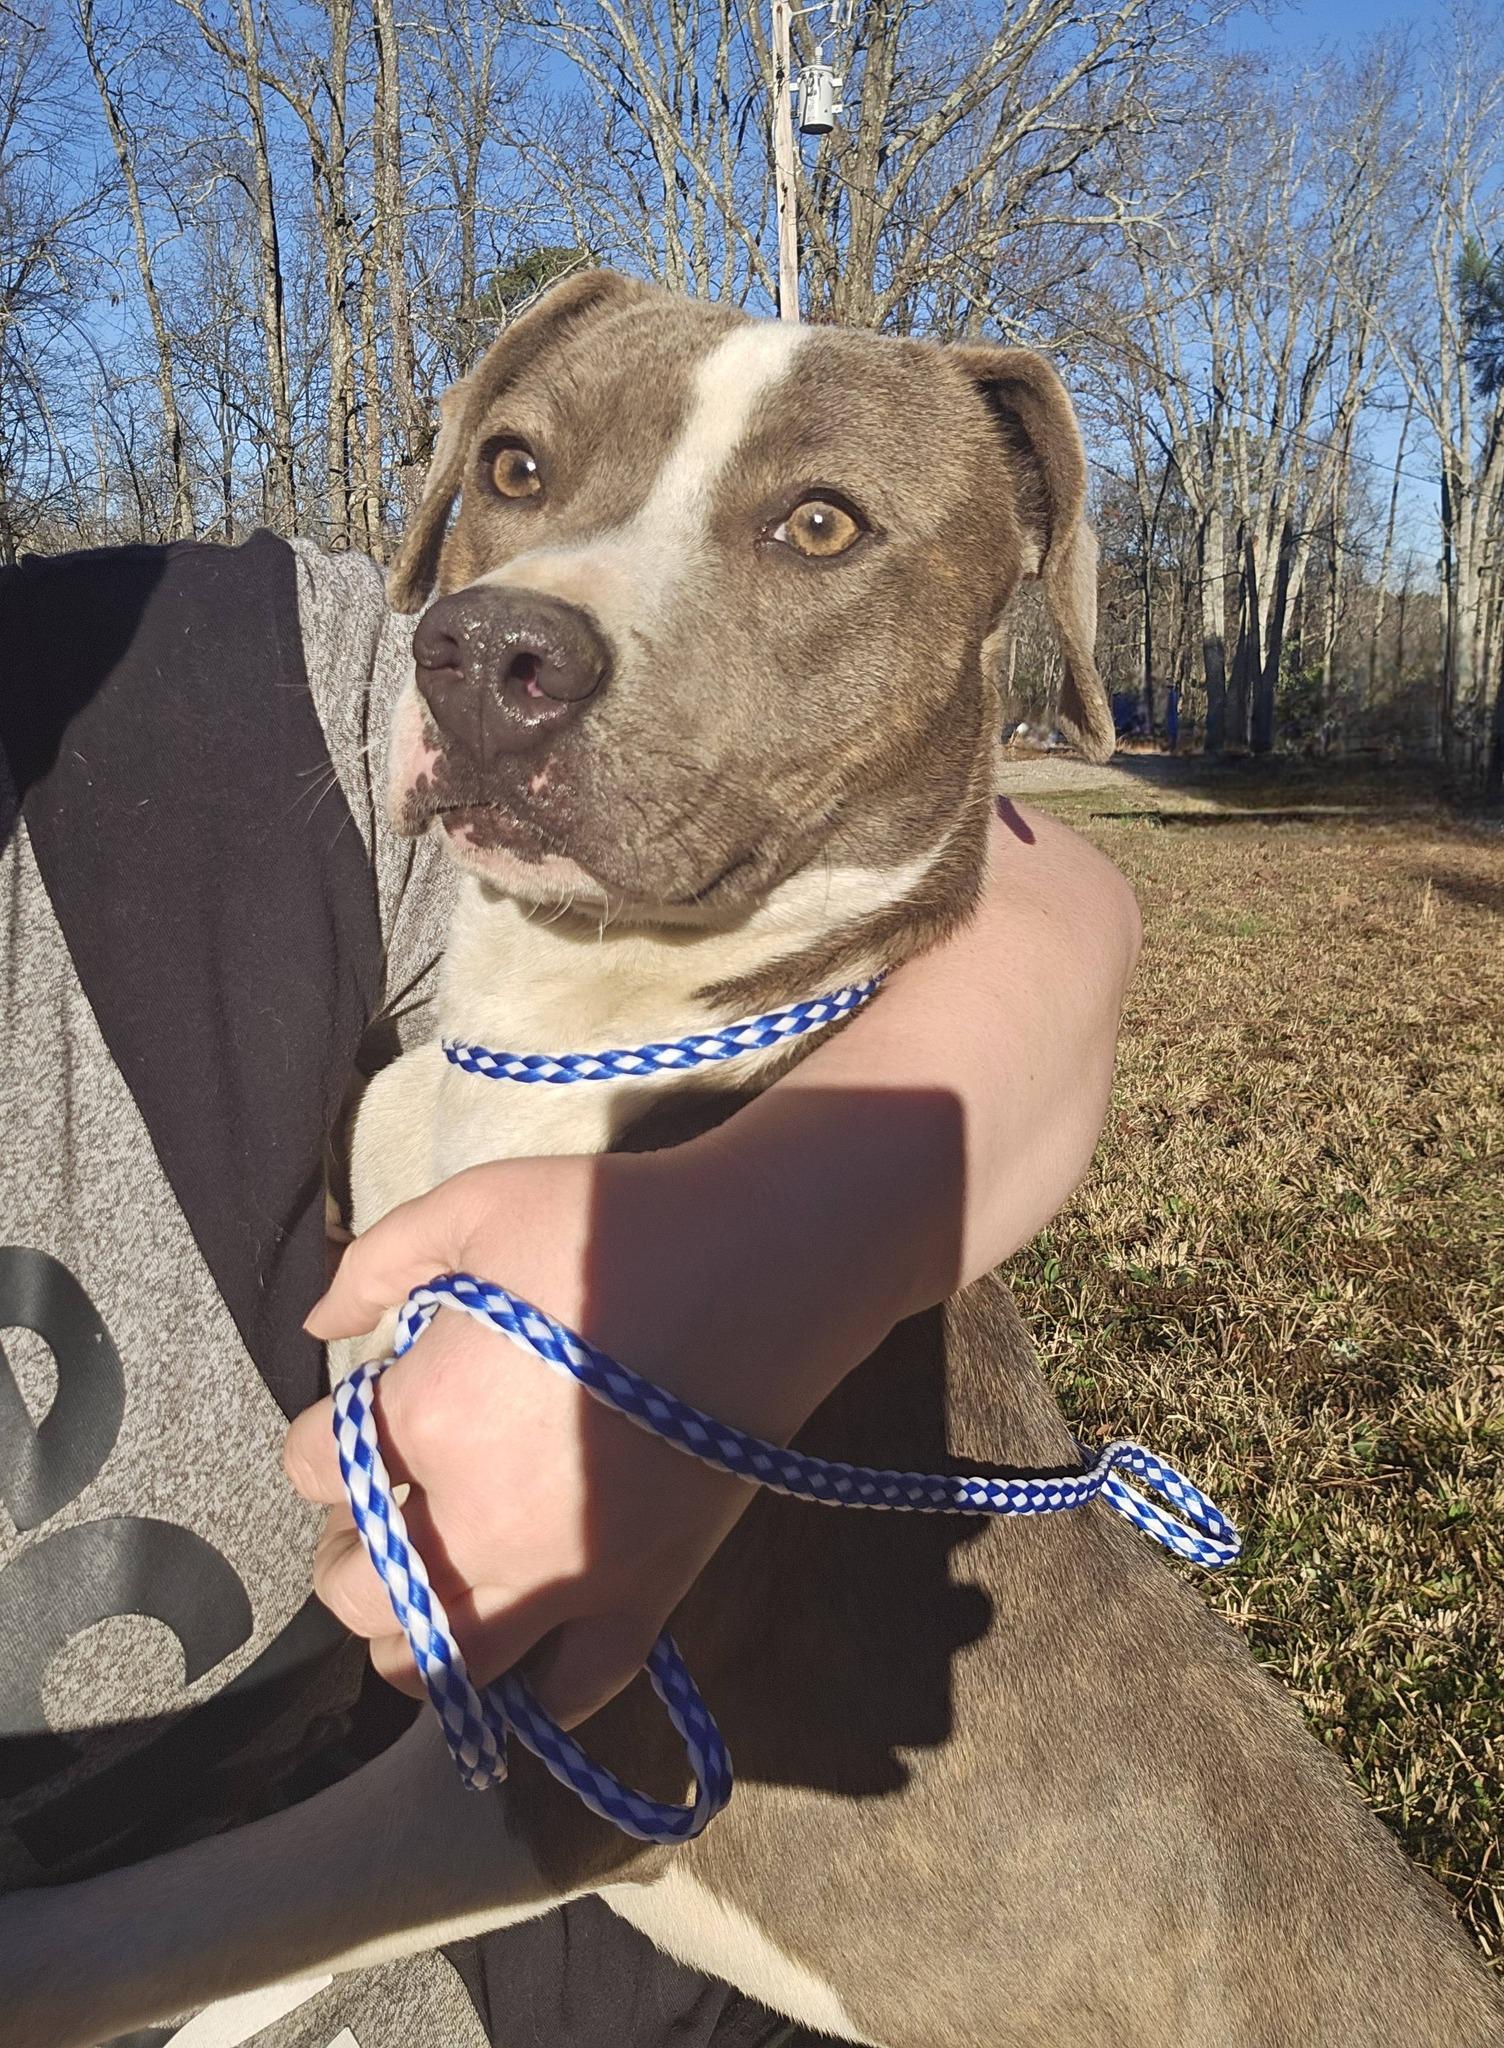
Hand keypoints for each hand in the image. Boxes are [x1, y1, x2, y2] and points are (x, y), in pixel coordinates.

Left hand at [285, 1150, 798, 1728]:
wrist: (755, 1267)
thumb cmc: (609, 1224)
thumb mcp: (474, 1204)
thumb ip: (377, 1261)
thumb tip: (323, 1319)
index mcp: (426, 1418)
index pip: (310, 1467)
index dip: (315, 1440)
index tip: (352, 1417)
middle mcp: (476, 1522)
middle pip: (356, 1594)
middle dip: (345, 1555)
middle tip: (375, 1512)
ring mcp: (561, 1577)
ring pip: (442, 1670)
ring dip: (412, 1638)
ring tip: (431, 1588)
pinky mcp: (641, 1600)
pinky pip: (567, 1695)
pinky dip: (529, 1693)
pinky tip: (522, 1651)